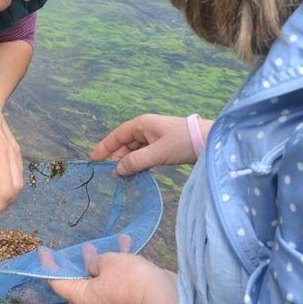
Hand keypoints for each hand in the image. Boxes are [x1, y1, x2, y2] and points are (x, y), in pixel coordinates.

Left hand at [48, 246, 174, 303]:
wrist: (164, 296)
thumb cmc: (131, 280)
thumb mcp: (108, 262)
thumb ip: (96, 261)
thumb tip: (94, 265)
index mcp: (84, 298)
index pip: (58, 283)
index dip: (50, 266)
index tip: (44, 252)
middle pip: (79, 282)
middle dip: (77, 262)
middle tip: (73, 246)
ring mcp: (112, 303)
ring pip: (100, 279)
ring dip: (100, 260)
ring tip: (100, 243)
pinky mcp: (128, 298)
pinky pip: (117, 279)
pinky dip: (119, 264)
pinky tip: (125, 244)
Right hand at [91, 114, 209, 174]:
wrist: (209, 142)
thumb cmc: (183, 142)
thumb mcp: (158, 152)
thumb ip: (136, 161)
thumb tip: (117, 170)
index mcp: (142, 124)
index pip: (118, 135)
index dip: (105, 147)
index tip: (93, 159)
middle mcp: (146, 129)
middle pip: (125, 144)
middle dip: (117, 158)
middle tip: (110, 176)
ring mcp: (155, 138)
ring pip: (135, 151)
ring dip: (128, 163)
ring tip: (122, 178)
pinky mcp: (163, 147)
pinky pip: (145, 156)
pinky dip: (139, 164)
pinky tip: (136, 174)